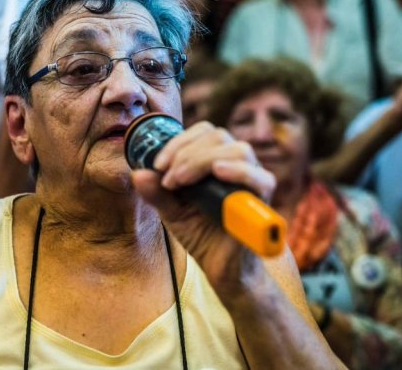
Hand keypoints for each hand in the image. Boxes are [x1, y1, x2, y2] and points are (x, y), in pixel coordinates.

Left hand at [130, 122, 275, 297]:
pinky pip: (261, 178)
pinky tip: (218, 172)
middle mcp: (236, 164)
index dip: (178, 142)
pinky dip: (238, 171)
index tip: (157, 165)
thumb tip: (137, 173)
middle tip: (168, 178)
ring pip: (238, 150)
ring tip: (181, 182)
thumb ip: (156, 193)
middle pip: (218, 136)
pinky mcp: (264, 202)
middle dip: (186, 152)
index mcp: (215, 160)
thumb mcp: (171, 212)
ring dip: (203, 160)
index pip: (202, 133)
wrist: (222, 268)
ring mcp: (252, 181)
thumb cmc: (201, 234)